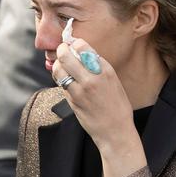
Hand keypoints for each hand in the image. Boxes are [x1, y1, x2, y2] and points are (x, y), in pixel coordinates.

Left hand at [53, 39, 136, 153]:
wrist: (115, 132)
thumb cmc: (117, 108)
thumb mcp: (114, 82)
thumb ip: (99, 67)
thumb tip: (82, 54)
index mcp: (105, 70)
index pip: (82, 46)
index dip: (74, 44)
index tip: (73, 46)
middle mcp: (92, 77)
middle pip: (65, 55)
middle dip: (60, 51)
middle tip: (62, 52)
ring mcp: (80, 90)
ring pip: (58, 69)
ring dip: (58, 66)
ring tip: (62, 68)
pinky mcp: (72, 101)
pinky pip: (61, 84)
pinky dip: (61, 80)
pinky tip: (67, 82)